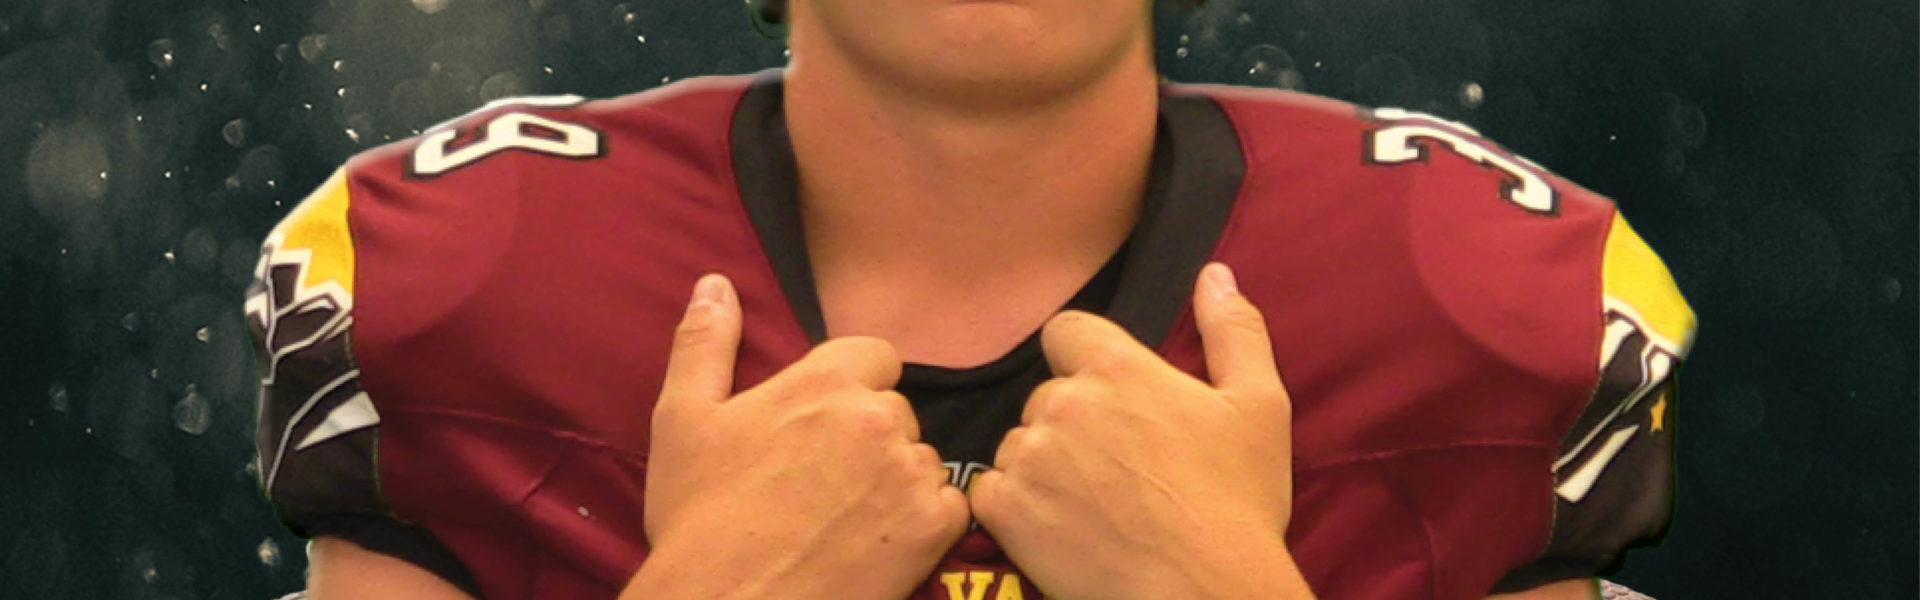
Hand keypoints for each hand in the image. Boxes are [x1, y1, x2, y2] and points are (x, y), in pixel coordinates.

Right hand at [634, 273, 970, 599]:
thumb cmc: (699, 517)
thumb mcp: (682, 420)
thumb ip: (706, 342)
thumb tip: (715, 282)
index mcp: (825, 381)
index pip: (877, 356)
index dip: (854, 387)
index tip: (822, 426)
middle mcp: (878, 418)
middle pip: (898, 411)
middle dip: (871, 438)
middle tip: (824, 483)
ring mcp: (908, 474)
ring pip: (923, 460)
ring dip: (897, 481)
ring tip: (846, 519)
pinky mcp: (931, 529)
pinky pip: (948, 508)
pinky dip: (923, 524)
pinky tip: (877, 544)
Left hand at [968, 262, 1307, 599]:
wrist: (1204, 593)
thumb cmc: (1238, 504)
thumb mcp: (1259, 407)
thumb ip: (1233, 331)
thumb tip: (1214, 275)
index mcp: (1117, 367)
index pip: (1066, 331)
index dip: (1084, 360)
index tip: (1112, 399)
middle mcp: (1063, 402)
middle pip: (1046, 397)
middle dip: (1071, 425)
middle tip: (1118, 472)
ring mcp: (1029, 457)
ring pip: (1019, 446)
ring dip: (1043, 468)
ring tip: (1094, 508)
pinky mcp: (1006, 510)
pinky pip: (992, 493)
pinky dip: (1018, 510)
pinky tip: (1062, 532)